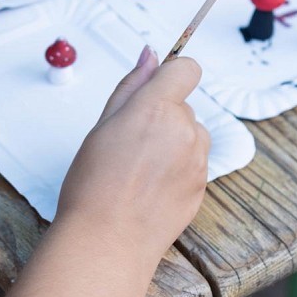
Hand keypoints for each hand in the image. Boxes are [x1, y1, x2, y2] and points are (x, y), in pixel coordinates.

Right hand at [56, 47, 208, 270]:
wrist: (107, 241)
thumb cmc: (94, 185)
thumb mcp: (102, 125)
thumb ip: (131, 85)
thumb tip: (150, 55)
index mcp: (158, 108)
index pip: (186, 68)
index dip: (171, 74)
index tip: (156, 87)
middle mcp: (185, 130)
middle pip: (183, 106)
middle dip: (162, 116)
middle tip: (128, 143)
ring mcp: (198, 160)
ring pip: (190, 135)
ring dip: (172, 142)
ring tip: (139, 169)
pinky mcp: (203, 186)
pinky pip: (193, 163)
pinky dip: (176, 168)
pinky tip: (149, 188)